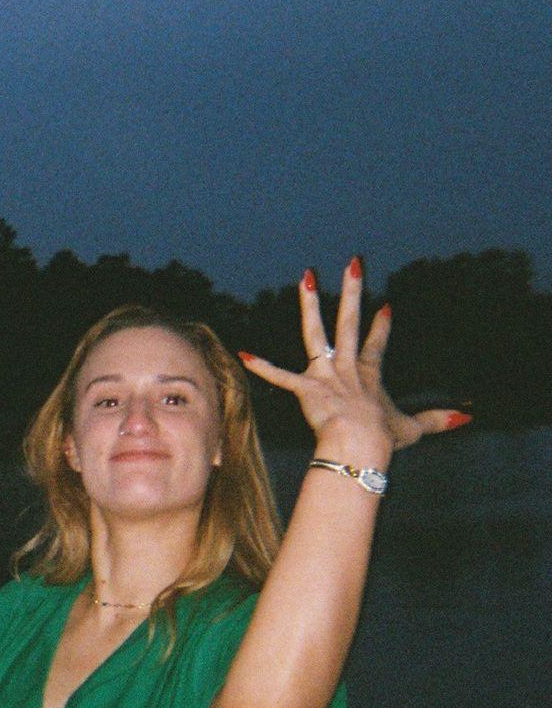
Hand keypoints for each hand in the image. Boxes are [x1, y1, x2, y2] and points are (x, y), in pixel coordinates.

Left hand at [239, 257, 470, 461]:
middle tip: (353, 262)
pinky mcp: (307, 388)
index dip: (381, 327)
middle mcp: (347, 367)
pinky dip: (261, 367)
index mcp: (369, 374)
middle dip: (353, 290)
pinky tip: (242, 354)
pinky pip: (280, 377)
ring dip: (311, 304)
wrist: (361, 445)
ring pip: (316, 332)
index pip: (376, 344)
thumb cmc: (383, 439)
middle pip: (350, 322)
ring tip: (307, 277)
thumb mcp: (413, 428)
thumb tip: (466, 417)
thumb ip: (436, 420)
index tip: (385, 306)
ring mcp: (326, 375)